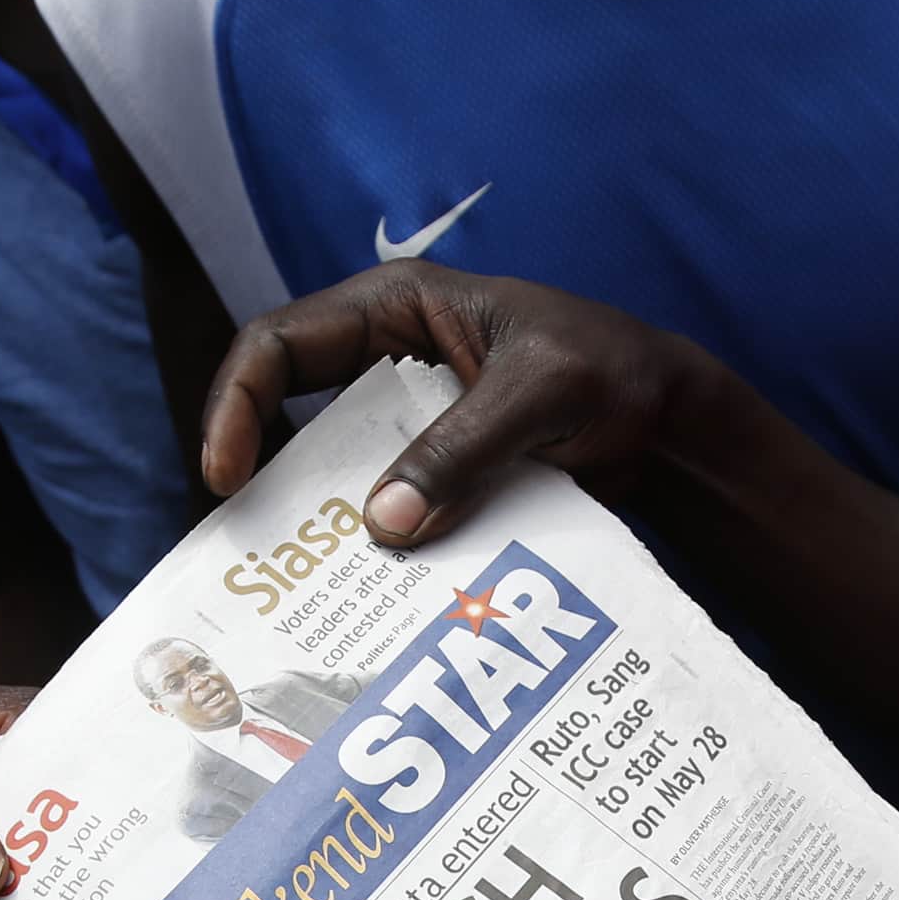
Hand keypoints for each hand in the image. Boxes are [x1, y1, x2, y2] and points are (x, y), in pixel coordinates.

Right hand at [202, 263, 701, 548]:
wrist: (672, 427)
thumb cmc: (615, 377)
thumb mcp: (538, 397)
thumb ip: (461, 451)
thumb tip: (380, 524)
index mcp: (398, 308)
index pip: (280, 343)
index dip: (237, 403)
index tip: (225, 477)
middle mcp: (390, 358)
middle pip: (287, 408)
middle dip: (258, 471)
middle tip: (243, 545)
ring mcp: (411, 417)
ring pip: (331, 465)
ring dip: (313, 518)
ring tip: (294, 582)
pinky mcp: (436, 470)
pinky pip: (382, 504)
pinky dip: (368, 544)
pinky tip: (363, 591)